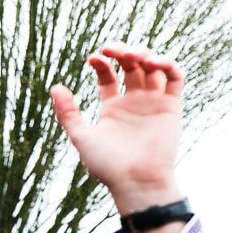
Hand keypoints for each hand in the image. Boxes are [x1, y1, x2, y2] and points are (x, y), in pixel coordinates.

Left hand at [50, 42, 184, 213]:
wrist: (136, 182)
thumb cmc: (108, 166)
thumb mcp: (81, 137)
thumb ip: (67, 113)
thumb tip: (55, 86)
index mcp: (113, 109)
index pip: (108, 75)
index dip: (102, 62)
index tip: (94, 58)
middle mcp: (134, 104)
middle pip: (131, 66)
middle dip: (123, 52)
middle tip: (113, 50)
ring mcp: (154, 104)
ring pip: (154, 68)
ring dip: (145, 54)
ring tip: (134, 55)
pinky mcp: (171, 107)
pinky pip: (175, 79)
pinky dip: (168, 64)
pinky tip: (153, 62)